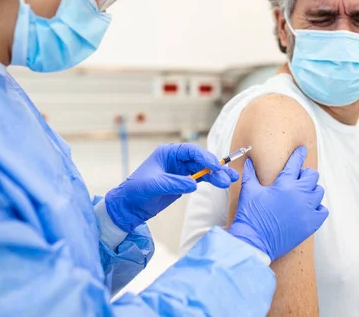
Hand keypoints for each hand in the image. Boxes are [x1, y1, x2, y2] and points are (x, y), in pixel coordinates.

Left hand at [105, 143, 238, 231]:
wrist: (129, 206)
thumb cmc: (136, 190)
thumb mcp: (154, 185)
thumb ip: (174, 183)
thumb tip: (194, 184)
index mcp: (168, 152)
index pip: (191, 151)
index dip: (205, 157)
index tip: (215, 165)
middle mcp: (176, 159)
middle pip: (200, 160)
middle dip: (214, 168)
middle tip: (227, 177)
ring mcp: (181, 170)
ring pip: (203, 170)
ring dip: (216, 174)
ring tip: (229, 181)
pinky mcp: (184, 182)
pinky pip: (201, 178)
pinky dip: (211, 180)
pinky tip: (222, 182)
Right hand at [228, 146, 327, 261]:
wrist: (254, 241)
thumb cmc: (250, 215)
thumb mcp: (249, 191)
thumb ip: (251, 173)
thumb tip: (249, 161)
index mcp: (284, 184)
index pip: (295, 163)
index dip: (299, 154)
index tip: (302, 149)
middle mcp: (299, 195)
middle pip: (312, 175)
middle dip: (305, 174)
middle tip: (297, 178)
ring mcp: (307, 210)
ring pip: (318, 192)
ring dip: (311, 190)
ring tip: (301, 194)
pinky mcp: (311, 224)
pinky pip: (322, 210)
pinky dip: (317, 208)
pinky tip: (307, 209)